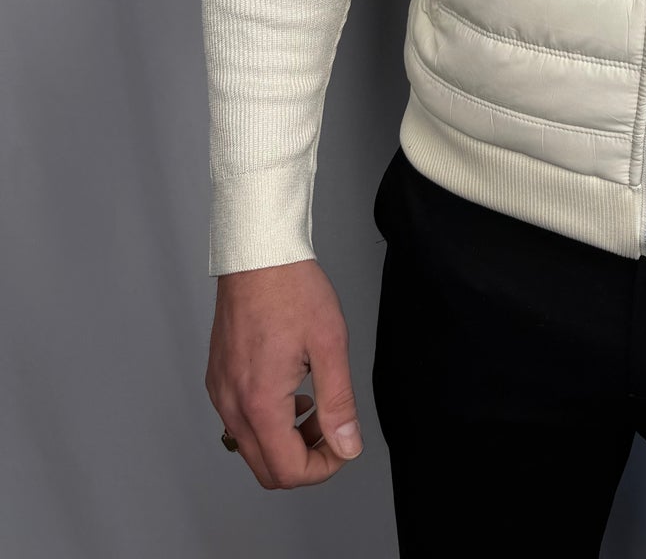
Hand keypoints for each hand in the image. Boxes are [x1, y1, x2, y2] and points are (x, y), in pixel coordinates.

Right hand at [205, 257, 362, 489]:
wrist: (258, 254)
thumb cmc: (292, 289)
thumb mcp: (330, 344)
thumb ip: (338, 402)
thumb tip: (347, 446)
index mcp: (260, 402)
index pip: (288, 471)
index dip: (323, 469)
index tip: (344, 446)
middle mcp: (232, 404)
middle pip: (266, 470)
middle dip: (305, 460)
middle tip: (332, 429)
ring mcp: (220, 392)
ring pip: (251, 448)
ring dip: (286, 442)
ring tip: (315, 406)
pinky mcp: (217, 379)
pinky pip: (239, 422)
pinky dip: (268, 422)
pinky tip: (291, 392)